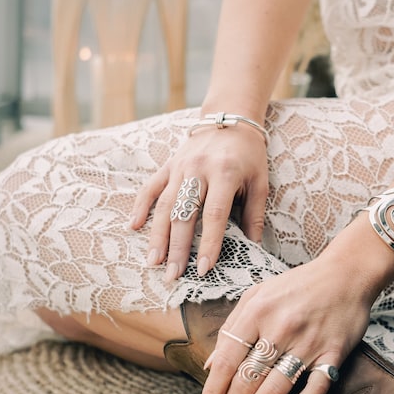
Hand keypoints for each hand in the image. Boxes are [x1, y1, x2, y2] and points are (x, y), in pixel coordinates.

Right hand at [130, 123, 267, 279]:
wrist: (230, 117)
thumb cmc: (249, 155)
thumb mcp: (260, 182)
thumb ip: (255, 215)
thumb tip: (254, 249)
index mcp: (225, 173)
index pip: (214, 214)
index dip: (208, 243)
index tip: (203, 269)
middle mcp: (198, 170)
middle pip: (184, 214)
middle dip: (177, 248)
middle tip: (173, 275)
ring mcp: (180, 167)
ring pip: (164, 205)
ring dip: (157, 236)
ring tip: (153, 262)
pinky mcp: (168, 165)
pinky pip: (150, 187)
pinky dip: (140, 206)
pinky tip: (133, 227)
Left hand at [199, 252, 375, 393]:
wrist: (347, 272)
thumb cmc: (298, 284)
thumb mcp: (258, 294)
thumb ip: (232, 326)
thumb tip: (212, 365)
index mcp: (258, 311)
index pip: (228, 360)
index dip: (213, 390)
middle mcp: (282, 328)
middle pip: (249, 378)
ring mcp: (309, 342)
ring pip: (275, 388)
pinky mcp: (334, 353)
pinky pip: (315, 388)